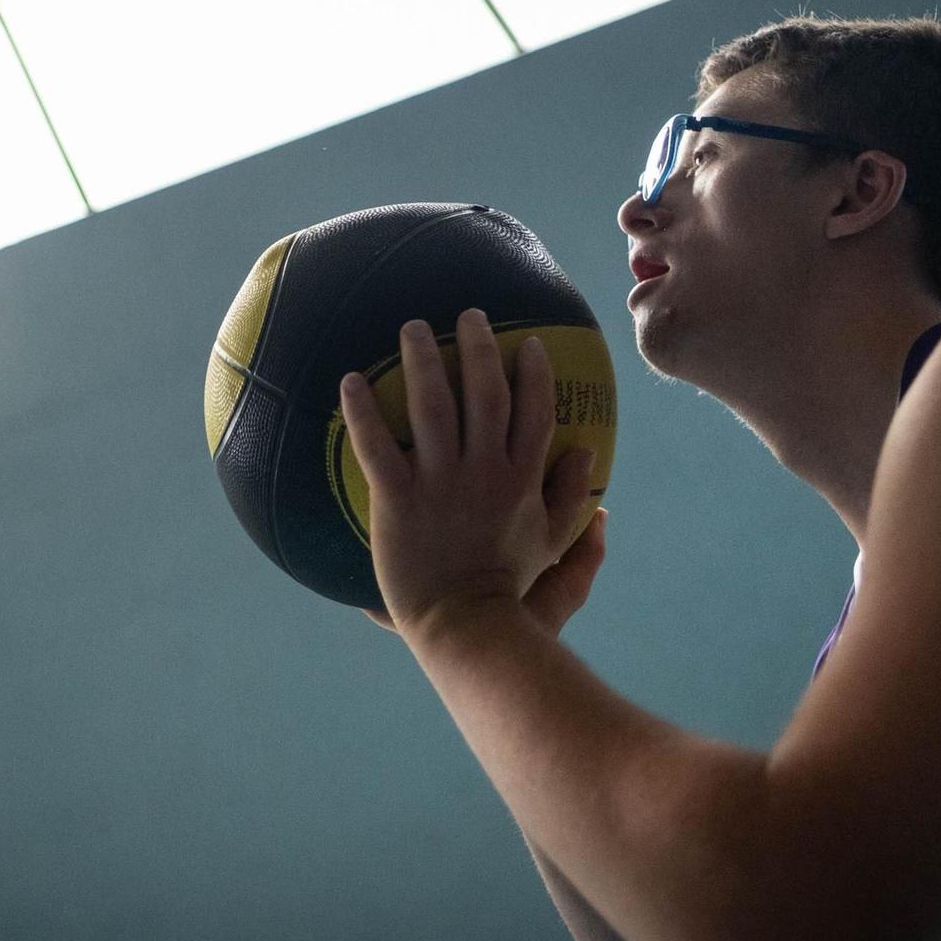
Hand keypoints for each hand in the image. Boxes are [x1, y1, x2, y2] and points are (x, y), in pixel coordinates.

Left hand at [339, 309, 602, 641]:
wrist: (465, 626)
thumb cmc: (508, 589)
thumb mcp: (552, 544)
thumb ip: (572, 500)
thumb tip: (590, 456)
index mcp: (522, 478)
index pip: (534, 411)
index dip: (533, 373)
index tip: (527, 343)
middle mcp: (485, 470)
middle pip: (484, 393)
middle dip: (478, 346)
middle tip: (467, 315)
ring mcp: (440, 482)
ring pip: (433, 405)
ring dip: (422, 359)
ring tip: (412, 328)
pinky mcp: (398, 499)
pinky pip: (377, 444)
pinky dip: (362, 410)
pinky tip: (350, 381)